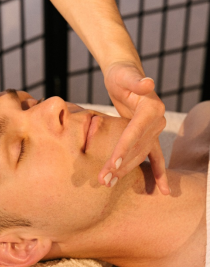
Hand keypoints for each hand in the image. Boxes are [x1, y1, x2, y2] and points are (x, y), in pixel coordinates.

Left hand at [98, 61, 169, 194]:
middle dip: (119, 165)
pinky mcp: (149, 136)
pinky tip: (162, 191)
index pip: (134, 133)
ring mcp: (155, 131)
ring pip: (140, 156)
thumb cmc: (121, 75)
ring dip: (125, 171)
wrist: (125, 75)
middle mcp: (157, 122)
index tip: (111, 164)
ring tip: (108, 184)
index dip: (123, 149)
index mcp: (151, 109)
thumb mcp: (123, 76)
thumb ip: (135, 81)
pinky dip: (158, 174)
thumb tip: (148, 82)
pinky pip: (155, 157)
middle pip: (136, 148)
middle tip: (103, 181)